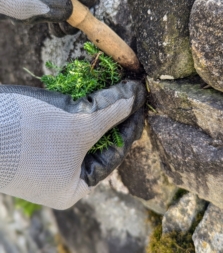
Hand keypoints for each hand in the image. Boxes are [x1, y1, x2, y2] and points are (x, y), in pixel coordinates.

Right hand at [0, 81, 145, 209]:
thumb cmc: (31, 133)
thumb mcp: (80, 123)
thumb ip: (112, 111)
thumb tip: (138, 94)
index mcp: (74, 187)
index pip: (114, 154)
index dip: (131, 126)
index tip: (141, 102)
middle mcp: (62, 176)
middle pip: (99, 142)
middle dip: (114, 115)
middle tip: (130, 93)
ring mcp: (48, 158)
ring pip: (83, 130)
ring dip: (97, 108)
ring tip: (115, 86)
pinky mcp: (38, 139)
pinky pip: (67, 123)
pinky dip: (79, 107)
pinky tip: (90, 90)